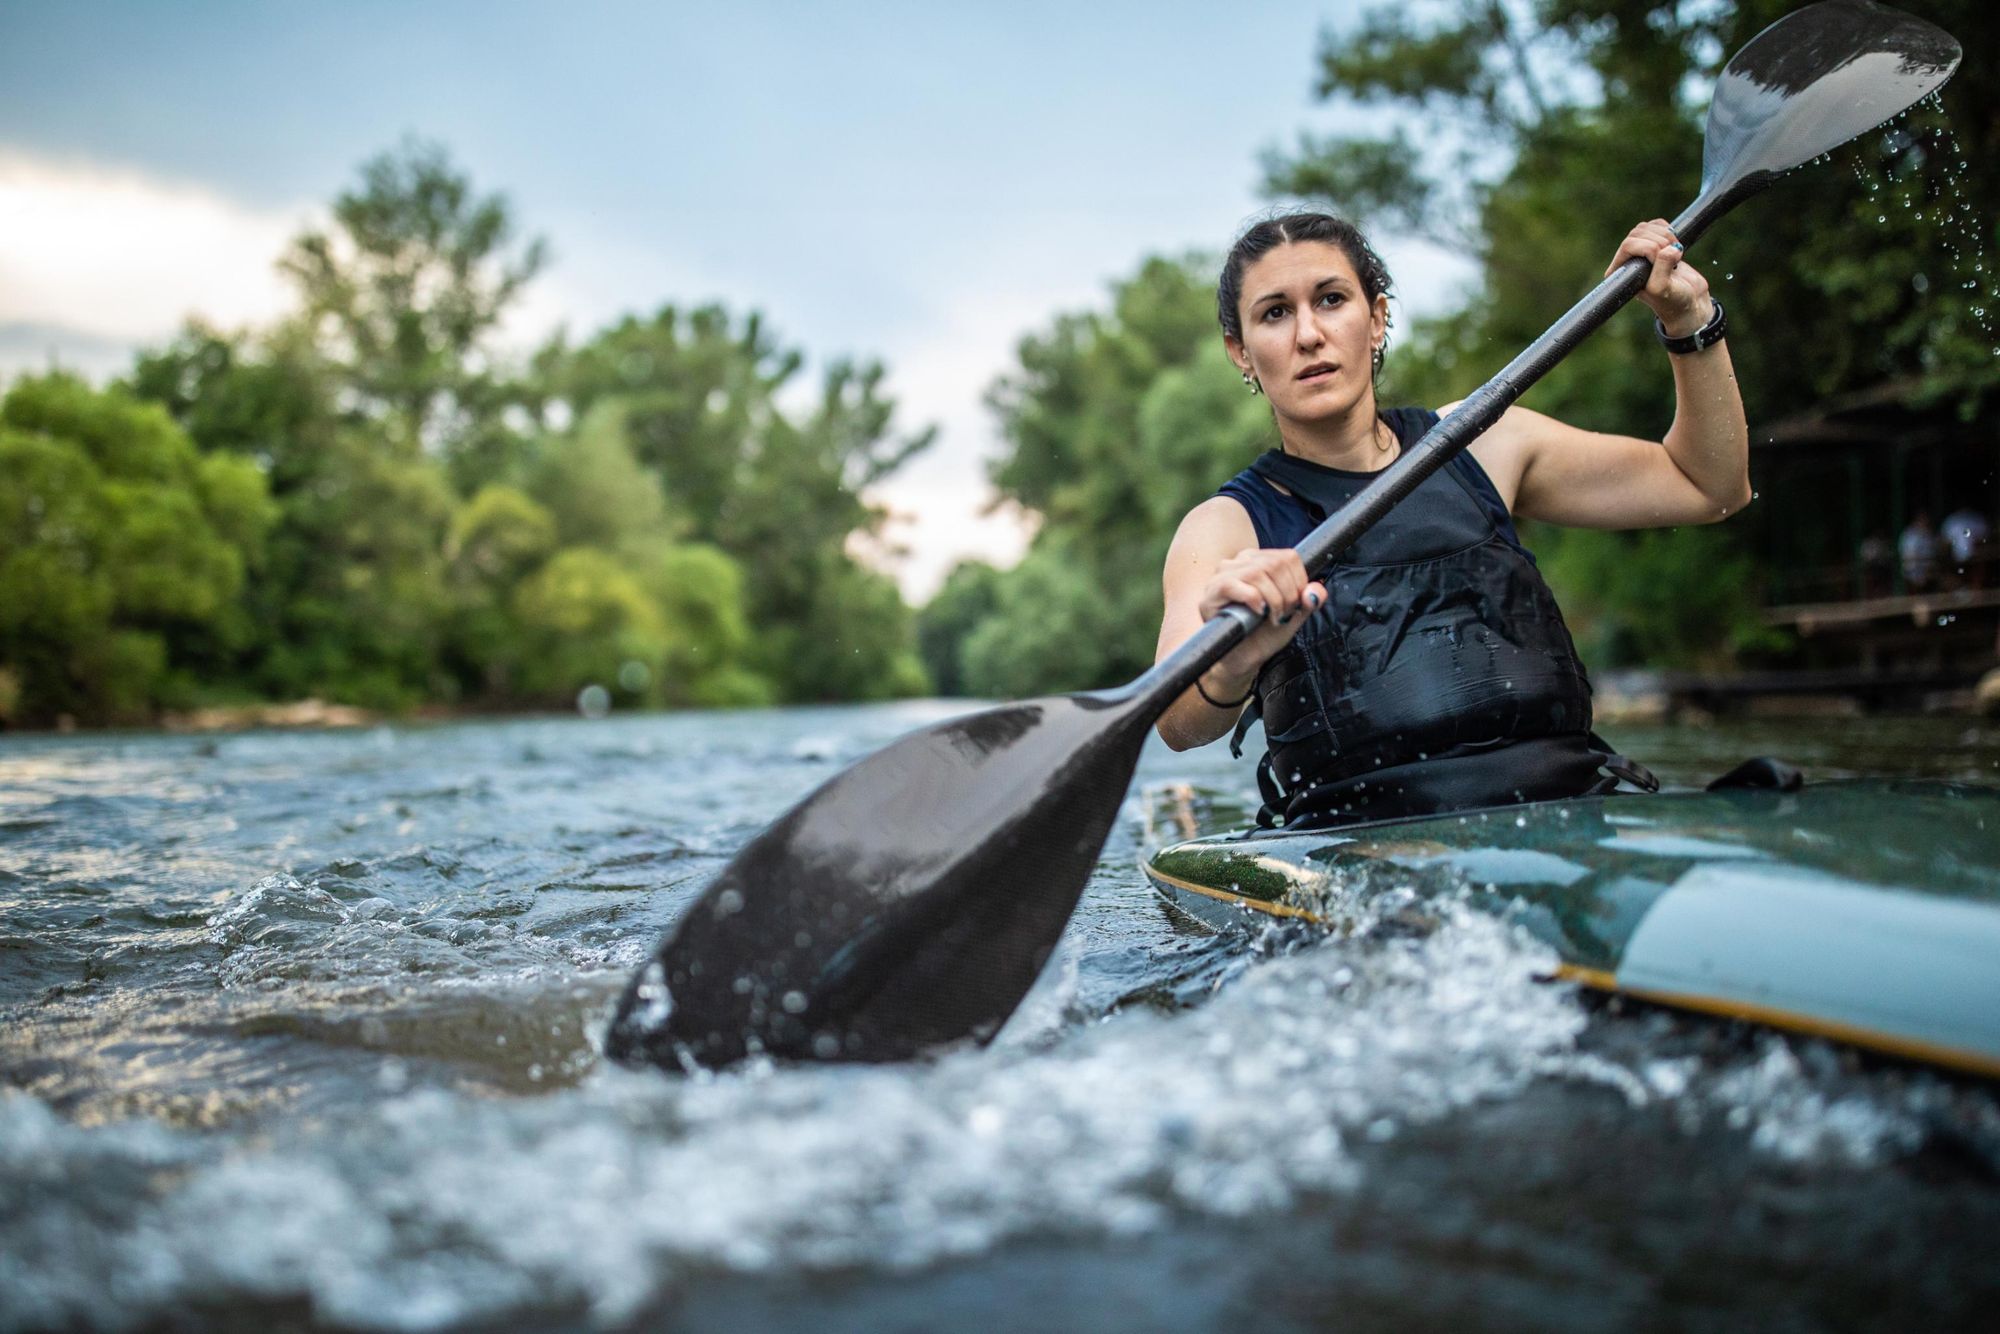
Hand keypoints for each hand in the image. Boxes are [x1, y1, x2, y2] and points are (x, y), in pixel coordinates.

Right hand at [1194, 548, 1326, 702]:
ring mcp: (1221, 576)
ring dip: (1273, 599)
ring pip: (1256, 573)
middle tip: (1284, 614)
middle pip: (1275, 564)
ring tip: (1273, 617)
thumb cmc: (1265, 633)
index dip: (1299, 581)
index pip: (1288, 557)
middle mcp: (1239, 562)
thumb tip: (1314, 592)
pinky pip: (1234, 585)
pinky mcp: (1211, 594)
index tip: (1296, 603)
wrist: (1243, 658)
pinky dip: (1253, 599)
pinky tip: (1257, 613)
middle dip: (1288, 593)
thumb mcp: (1294, 614)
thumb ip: (1309, 600)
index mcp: (1259, 560)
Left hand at [1607, 219, 1713, 337]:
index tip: (1663, 261)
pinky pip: (1657, 225)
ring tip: (1676, 256)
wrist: (1690, 302)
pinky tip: (1675, 246)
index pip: (1628, 245)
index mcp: (1621, 273)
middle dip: (1660, 241)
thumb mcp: (1664, 288)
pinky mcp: (1655, 244)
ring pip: (1647, 227)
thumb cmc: (1673, 300)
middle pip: (1638, 233)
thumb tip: (1670, 249)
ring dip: (1666, 237)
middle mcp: (1627, 261)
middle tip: (1674, 259)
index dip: (1649, 248)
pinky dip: (1669, 231)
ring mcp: (1640, 251)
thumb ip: (1662, 267)